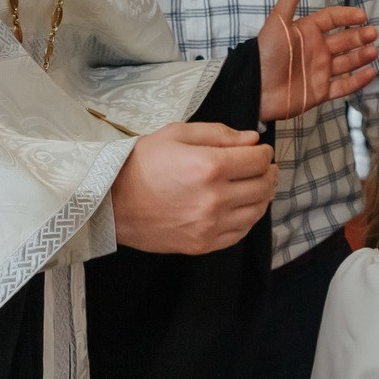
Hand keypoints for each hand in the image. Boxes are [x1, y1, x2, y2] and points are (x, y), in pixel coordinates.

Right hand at [110, 122, 275, 253]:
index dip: (264, 152)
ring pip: (257, 211)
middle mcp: (214, 199)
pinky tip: (242, 207)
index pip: (258, 160)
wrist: (111, 202)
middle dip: (268, 172)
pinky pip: (241, 232)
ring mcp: (210, 226)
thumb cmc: (141, 163)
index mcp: (208, 167)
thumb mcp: (176, 134)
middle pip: (262, 186)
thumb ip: (218, 134)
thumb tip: (252, 140)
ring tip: (255, 185)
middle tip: (264, 167)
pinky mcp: (203, 244)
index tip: (260, 150)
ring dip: (262, 195)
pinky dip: (248, 218)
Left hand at [257, 0, 378, 122]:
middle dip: (359, 36)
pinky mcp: (321, 92)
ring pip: (347, 62)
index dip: (347, 17)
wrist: (255, 88)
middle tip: (373, 33)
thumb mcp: (277, 23)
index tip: (362, 16)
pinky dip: (358, 80)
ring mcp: (320, 71)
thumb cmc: (266, 53)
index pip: (331, 19)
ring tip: (373, 51)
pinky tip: (371, 73)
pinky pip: (344, 85)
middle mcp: (317, 50)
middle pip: (344, 40)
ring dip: (361, 56)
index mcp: (307, 32)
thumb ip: (289, 0)